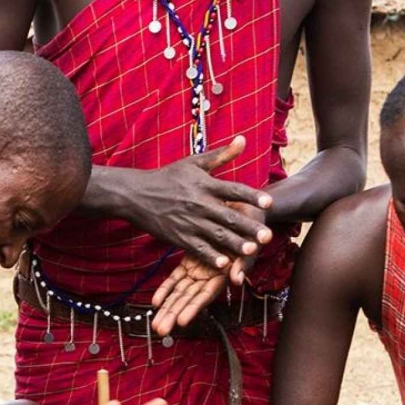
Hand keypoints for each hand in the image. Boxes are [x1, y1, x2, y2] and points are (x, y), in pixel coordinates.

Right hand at [111, 137, 272, 267]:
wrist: (136, 195)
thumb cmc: (168, 177)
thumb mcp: (194, 162)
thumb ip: (221, 155)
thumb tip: (243, 139)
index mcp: (205, 184)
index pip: (233, 190)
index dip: (251, 196)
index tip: (268, 203)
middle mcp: (199, 203)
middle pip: (229, 216)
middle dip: (249, 227)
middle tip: (268, 235)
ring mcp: (189, 222)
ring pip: (217, 235)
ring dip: (235, 244)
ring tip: (252, 250)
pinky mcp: (179, 237)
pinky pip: (198, 249)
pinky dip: (211, 256)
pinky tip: (224, 264)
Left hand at [149, 201, 266, 335]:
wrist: (243, 210)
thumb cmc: (252, 226)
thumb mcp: (252, 241)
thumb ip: (244, 262)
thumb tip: (237, 280)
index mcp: (225, 274)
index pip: (206, 295)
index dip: (194, 307)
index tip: (182, 321)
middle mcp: (211, 276)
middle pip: (189, 299)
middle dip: (174, 314)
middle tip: (160, 330)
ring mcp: (200, 269)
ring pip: (180, 292)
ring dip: (168, 308)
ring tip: (155, 325)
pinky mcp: (191, 260)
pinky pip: (176, 278)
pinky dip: (166, 289)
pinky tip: (155, 302)